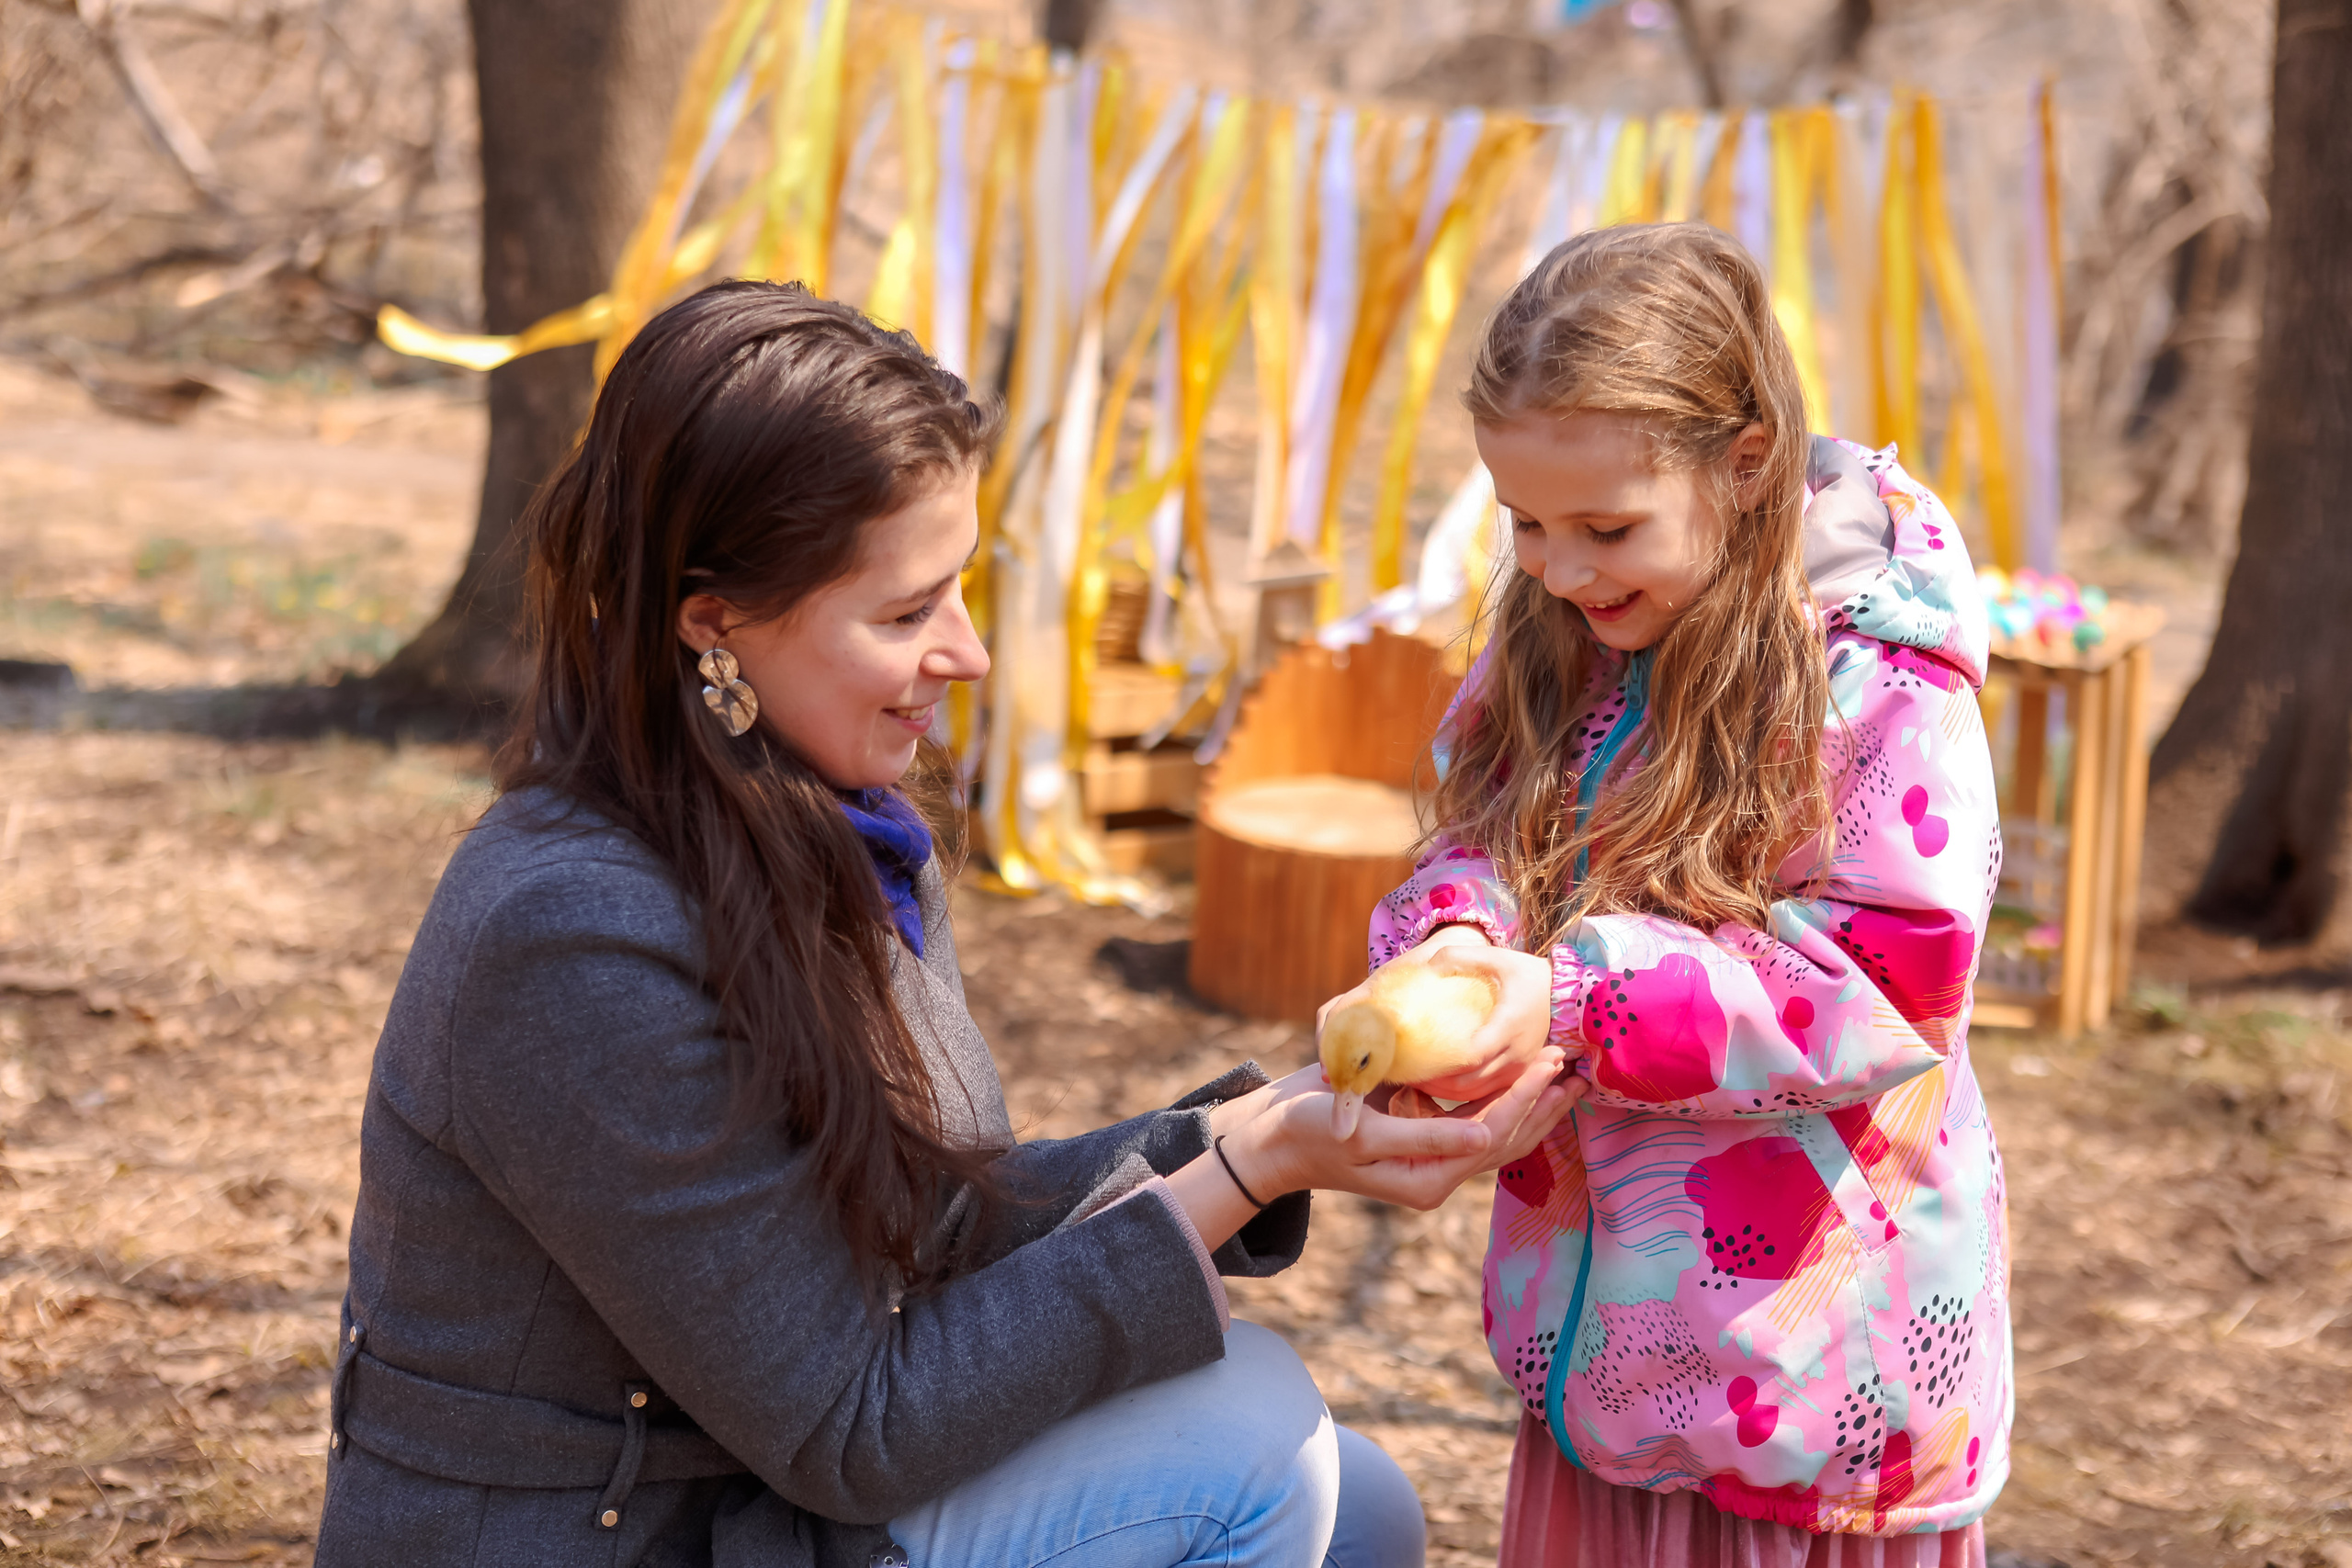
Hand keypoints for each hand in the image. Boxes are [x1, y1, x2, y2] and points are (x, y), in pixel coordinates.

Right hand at [1221, 1052, 1579, 1211]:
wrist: (1273, 1140)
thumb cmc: (1310, 1132)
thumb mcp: (1363, 1132)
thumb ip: (1424, 1135)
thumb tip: (1484, 1136)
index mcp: (1428, 1178)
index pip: (1492, 1134)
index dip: (1524, 1097)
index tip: (1549, 1060)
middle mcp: (1438, 1173)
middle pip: (1507, 1138)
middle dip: (1542, 1102)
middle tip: (1577, 1065)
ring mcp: (1432, 1157)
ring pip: (1497, 1132)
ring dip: (1532, 1103)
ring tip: (1565, 1074)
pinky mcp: (1422, 1136)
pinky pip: (1474, 1120)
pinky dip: (1501, 1098)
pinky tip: (1518, 1076)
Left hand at [1318, 925, 1563, 1103]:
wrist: (1569, 996)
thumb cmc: (1531, 975)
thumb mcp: (1499, 958)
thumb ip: (1464, 957)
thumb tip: (1428, 963)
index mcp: (1509, 1027)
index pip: (1470, 1055)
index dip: (1439, 1063)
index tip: (1409, 1060)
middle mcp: (1516, 1054)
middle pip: (1468, 1082)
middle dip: (1434, 1084)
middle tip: (1403, 1076)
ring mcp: (1519, 1069)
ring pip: (1476, 1094)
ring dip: (1445, 1093)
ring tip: (1415, 1083)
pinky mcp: (1519, 1075)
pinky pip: (1487, 1094)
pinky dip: (1462, 1094)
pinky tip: (1439, 1085)